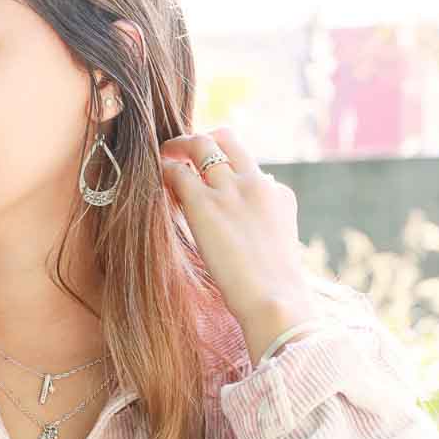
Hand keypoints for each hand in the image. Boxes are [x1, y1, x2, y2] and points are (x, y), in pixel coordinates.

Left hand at [159, 127, 318, 343]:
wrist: (274, 299)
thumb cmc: (275, 289)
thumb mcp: (280, 247)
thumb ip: (267, 222)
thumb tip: (254, 213)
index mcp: (276, 194)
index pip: (249, 164)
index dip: (225, 164)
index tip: (209, 174)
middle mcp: (254, 182)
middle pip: (227, 139)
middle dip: (201, 140)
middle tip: (181, 152)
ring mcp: (229, 190)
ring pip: (201, 145)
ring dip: (178, 147)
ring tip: (164, 157)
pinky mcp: (204, 205)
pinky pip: (178, 172)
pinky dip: (165, 171)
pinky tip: (157, 179)